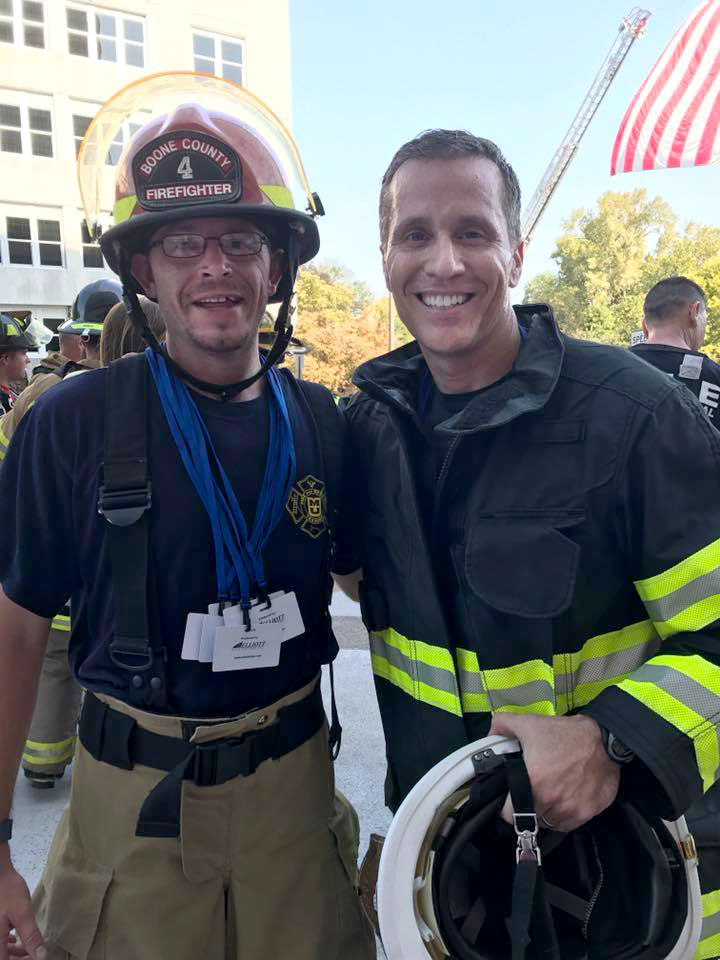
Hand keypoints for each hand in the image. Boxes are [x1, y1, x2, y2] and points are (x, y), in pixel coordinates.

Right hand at [0, 864, 44, 959]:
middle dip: (18, 958)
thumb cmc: (7, 891)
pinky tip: (16, 938)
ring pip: (1, 950)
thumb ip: (30, 936)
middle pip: (4, 957)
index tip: (36, 958)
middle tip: (35, 953)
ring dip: (14, 953)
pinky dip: (7, 944)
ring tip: (29, 947)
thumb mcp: (22, 913)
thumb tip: (41, 956)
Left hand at [489, 713, 620, 832]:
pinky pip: (567, 825)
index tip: (509, 799)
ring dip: (545, 813)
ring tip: (547, 793)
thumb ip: (502, 725)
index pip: (508, 814)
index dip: (505, 807)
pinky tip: (562, 798)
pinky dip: (562, 816)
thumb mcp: (529, 723)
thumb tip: (488, 736)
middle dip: (525, 807)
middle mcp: (552, 800)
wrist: (604, 740)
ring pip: (548, 824)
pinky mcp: (587, 813)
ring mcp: (571, 810)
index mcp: (534, 782)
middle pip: (528, 819)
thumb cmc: (566, 734)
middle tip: (529, 792)